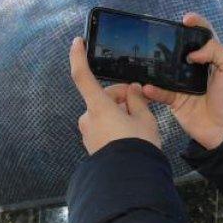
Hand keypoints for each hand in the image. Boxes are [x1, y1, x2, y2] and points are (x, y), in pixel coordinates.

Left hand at [69, 36, 161, 155]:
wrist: (130, 179)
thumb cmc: (138, 147)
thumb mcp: (145, 119)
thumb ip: (137, 100)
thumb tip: (132, 90)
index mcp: (99, 107)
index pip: (83, 76)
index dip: (78, 57)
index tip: (76, 42)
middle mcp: (88, 118)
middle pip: (104, 96)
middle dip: (122, 97)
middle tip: (142, 106)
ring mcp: (88, 132)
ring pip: (105, 112)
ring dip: (120, 112)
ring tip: (140, 125)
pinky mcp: (92, 144)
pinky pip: (104, 126)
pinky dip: (116, 125)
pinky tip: (132, 135)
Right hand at [141, 12, 222, 150]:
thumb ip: (215, 50)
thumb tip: (192, 53)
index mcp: (213, 58)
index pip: (204, 36)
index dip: (195, 25)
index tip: (185, 19)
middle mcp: (197, 69)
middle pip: (179, 51)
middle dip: (168, 43)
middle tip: (157, 37)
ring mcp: (184, 85)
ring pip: (166, 71)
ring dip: (155, 66)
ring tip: (145, 59)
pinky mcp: (176, 101)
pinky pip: (161, 93)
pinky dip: (153, 90)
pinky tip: (146, 86)